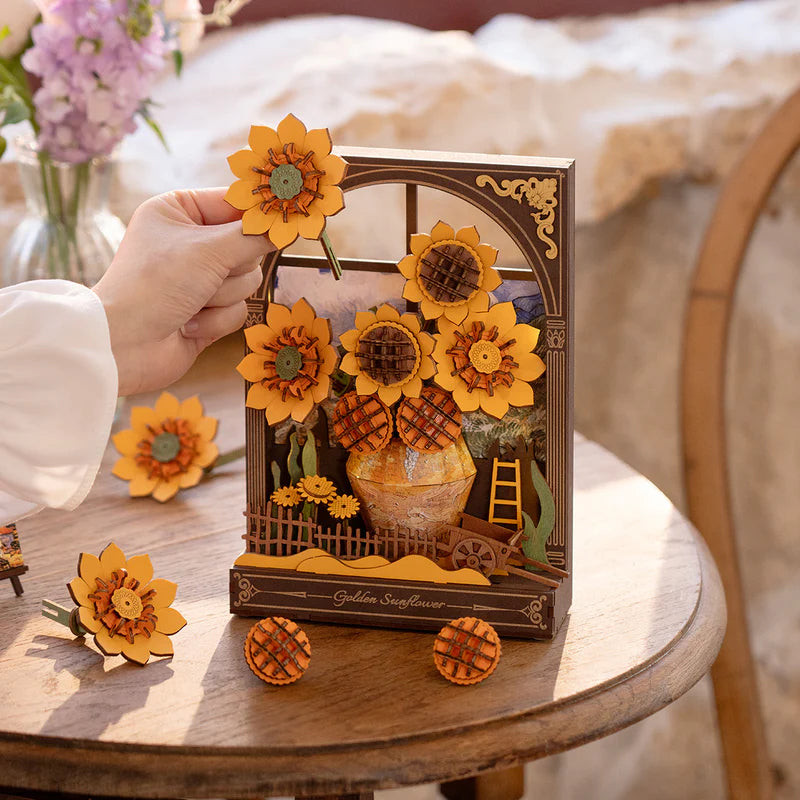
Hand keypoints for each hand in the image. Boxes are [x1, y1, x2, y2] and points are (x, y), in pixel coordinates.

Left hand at [93, 188, 272, 395]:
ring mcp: (199, 279)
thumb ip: (252, 237)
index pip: (234, 203)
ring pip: (246, 282)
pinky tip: (188, 325)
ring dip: (222, 297)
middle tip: (208, 275)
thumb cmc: (155, 284)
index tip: (283, 220)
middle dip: (230, 269)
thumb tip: (284, 226)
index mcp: (179, 211)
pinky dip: (216, 321)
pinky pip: (238, 310)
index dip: (257, 214)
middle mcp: (190, 242)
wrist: (124, 345)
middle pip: (247, 247)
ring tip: (191, 303)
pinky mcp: (207, 311)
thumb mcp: (208, 251)